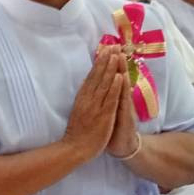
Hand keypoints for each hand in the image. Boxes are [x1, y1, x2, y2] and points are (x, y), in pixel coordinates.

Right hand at [63, 46, 124, 162]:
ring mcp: (95, 107)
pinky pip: (109, 99)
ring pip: (104, 83)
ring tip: (116, 54)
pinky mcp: (103, 115)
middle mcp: (88, 99)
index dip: (99, 62)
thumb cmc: (77, 132)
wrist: (75, 149)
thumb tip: (86, 86)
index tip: (105, 49)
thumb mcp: (78, 110)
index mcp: (82, 98)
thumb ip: (83, 98)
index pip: (91, 76)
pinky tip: (118, 76)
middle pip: (97, 76)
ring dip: (110, 68)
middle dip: (105, 60)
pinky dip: (114, 87)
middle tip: (113, 45)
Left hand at [106, 52, 140, 159]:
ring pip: (121, 86)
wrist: (122, 146)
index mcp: (112, 98)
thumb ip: (103, 97)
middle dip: (115, 62)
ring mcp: (123, 106)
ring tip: (119, 55)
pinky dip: (123, 88)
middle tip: (115, 45)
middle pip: (117, 78)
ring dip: (121, 70)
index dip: (107, 65)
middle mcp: (119, 99)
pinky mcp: (126, 115)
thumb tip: (95, 85)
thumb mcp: (106, 111)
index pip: (109, 78)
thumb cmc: (112, 129)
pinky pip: (124, 100)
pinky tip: (122, 77)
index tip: (105, 49)